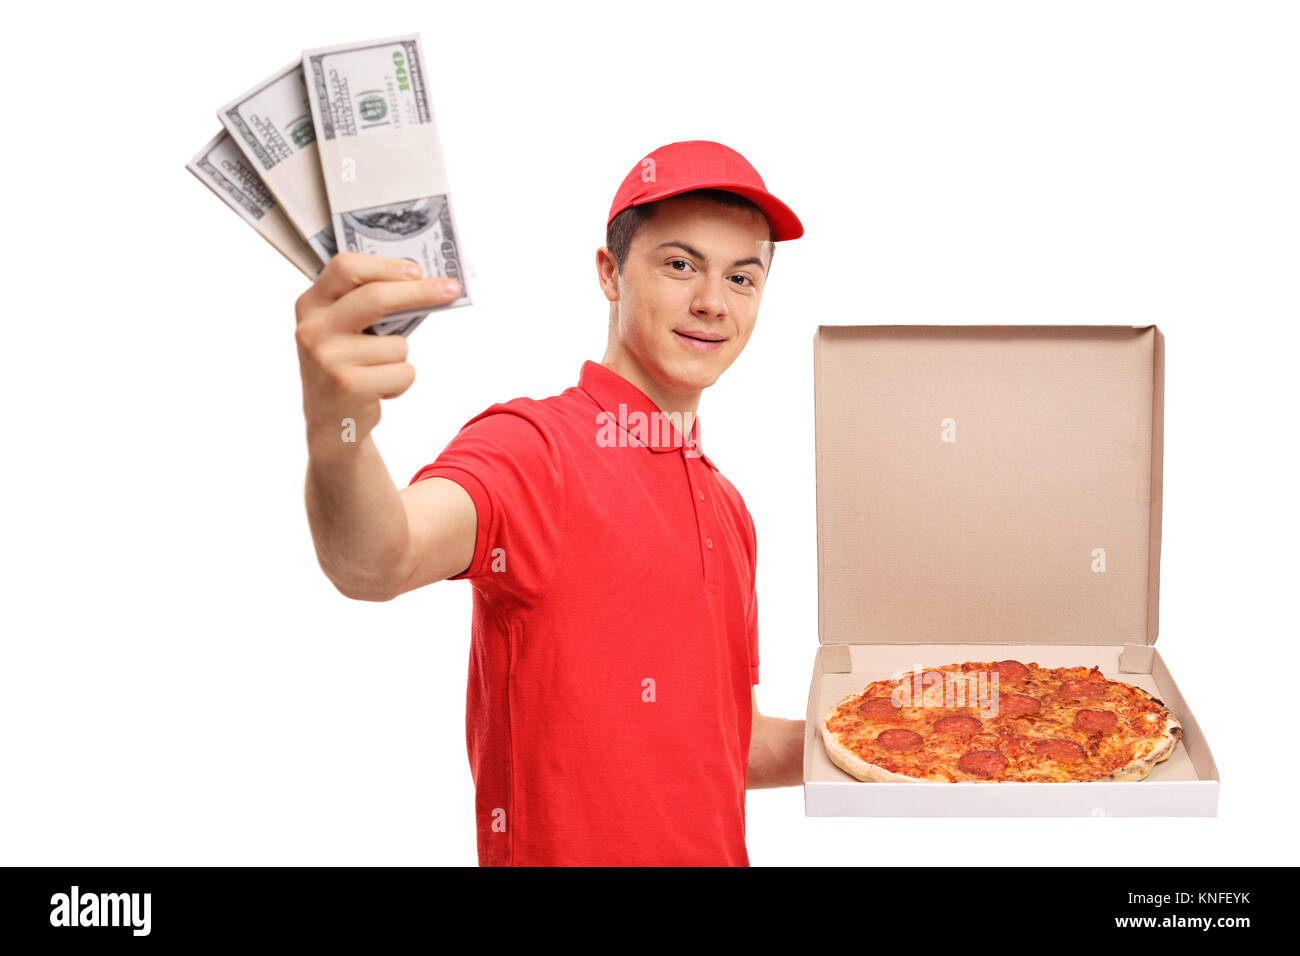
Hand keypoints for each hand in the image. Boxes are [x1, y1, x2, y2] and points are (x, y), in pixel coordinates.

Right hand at [294, 252, 460, 452]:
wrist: (332, 424)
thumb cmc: (348, 366)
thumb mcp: (345, 330)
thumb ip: (369, 305)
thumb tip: (426, 283)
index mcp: (311, 305)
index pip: (345, 267)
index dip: (385, 265)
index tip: (418, 270)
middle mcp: (313, 329)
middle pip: (376, 297)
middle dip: (420, 291)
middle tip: (451, 289)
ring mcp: (329, 358)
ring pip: (398, 344)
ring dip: (402, 358)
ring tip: (379, 371)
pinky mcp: (349, 386)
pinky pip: (403, 372)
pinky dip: (401, 382)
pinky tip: (379, 389)